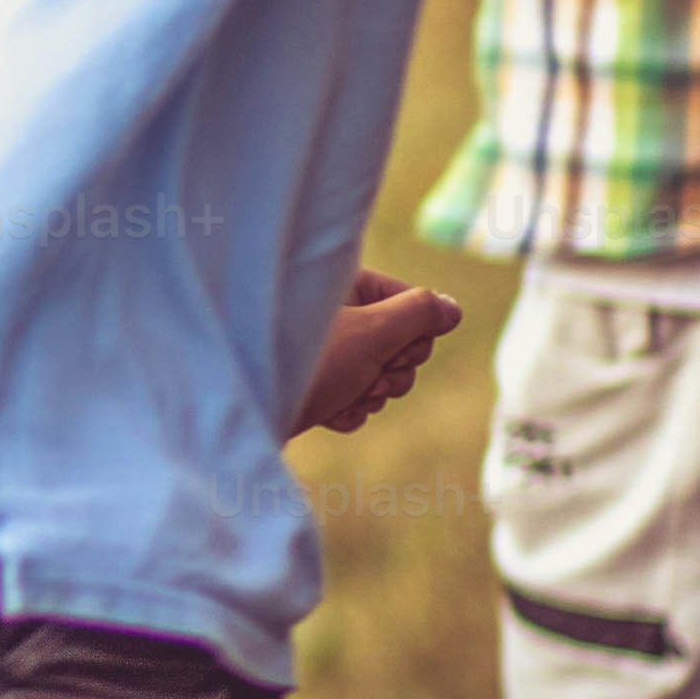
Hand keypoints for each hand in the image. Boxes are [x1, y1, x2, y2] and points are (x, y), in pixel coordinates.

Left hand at [293, 268, 461, 436]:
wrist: (248, 415)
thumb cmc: (307, 365)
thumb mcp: (372, 332)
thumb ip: (420, 314)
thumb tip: (451, 309)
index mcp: (343, 283)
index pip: (414, 304)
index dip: (412, 335)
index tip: (389, 348)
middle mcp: (333, 312)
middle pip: (402, 343)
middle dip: (391, 370)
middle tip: (365, 376)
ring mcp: (322, 350)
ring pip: (382, 375)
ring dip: (371, 393)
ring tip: (342, 395)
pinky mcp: (311, 384)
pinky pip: (355, 398)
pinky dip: (349, 410)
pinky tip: (329, 412)